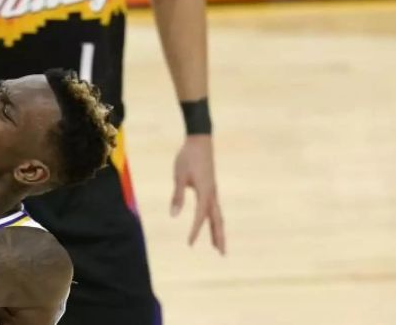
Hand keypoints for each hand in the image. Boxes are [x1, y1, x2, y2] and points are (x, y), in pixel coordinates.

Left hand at [170, 134, 225, 254]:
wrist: (200, 141)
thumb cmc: (188, 157)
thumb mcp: (179, 176)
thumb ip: (177, 196)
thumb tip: (173, 216)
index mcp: (205, 191)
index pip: (200, 216)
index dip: (195, 231)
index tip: (190, 244)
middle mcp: (212, 193)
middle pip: (217, 220)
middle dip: (219, 237)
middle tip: (222, 254)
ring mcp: (213, 190)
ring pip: (217, 215)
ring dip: (218, 230)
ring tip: (218, 245)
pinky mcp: (211, 187)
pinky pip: (214, 208)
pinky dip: (214, 219)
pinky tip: (211, 224)